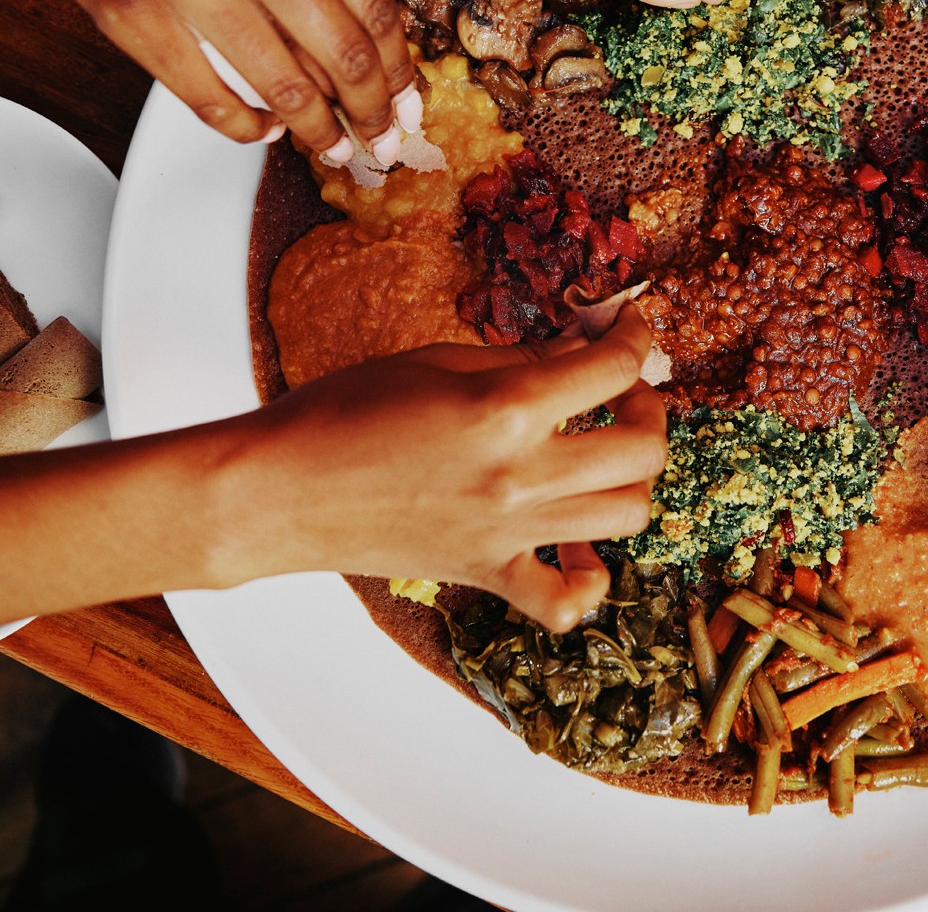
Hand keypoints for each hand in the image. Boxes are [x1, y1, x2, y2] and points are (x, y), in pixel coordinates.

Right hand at [3, 0, 416, 160]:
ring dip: (316, 131)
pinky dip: (245, 125)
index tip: (410, 100)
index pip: (372, 5)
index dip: (398, 70)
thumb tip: (369, 49)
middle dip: (372, 112)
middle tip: (382, 139)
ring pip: (282, 87)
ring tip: (330, 147)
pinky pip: (207, 98)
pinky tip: (261, 128)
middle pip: (341, 54)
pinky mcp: (128, 14)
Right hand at [213, 309, 667, 630]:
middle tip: (621, 393)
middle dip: (648, 409)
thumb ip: (521, 358)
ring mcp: (509, 532)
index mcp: (506, 408)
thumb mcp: (436, 362)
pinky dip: (588, 579)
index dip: (635, 337)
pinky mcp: (488, 573)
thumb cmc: (343, 412)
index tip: (629, 327)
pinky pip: (566, 600)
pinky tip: (578, 548)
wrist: (279, 492)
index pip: (614, 368)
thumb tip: (583, 348)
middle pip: (643, 450)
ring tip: (601, 454)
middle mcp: (521, 475)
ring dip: (629, 479)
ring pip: (625, 516)